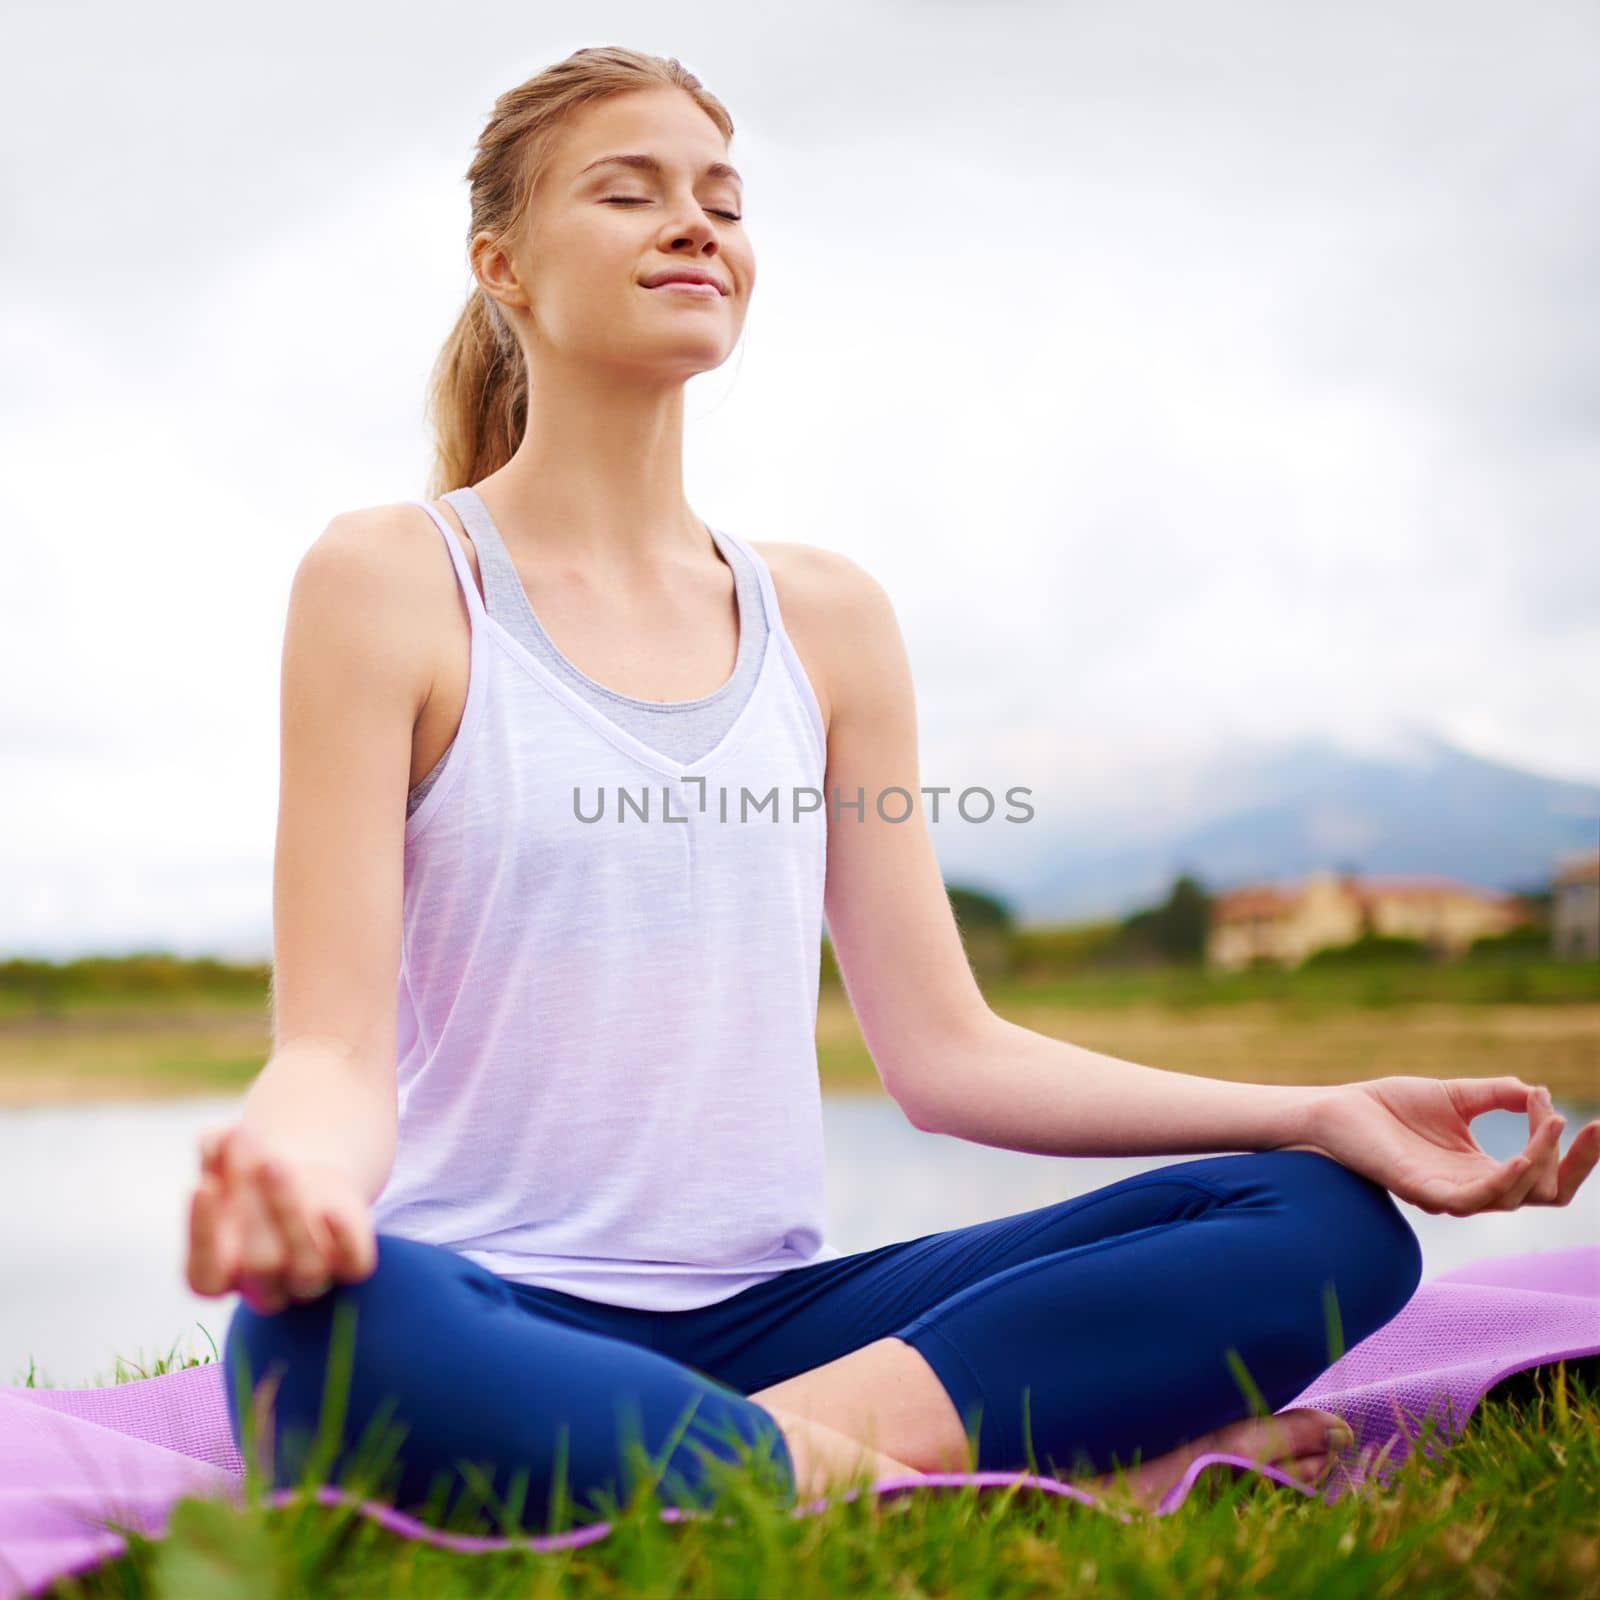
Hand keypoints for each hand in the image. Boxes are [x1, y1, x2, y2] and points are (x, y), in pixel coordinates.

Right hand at [186, 1122, 376, 1312]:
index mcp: (221, 1277)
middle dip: (254, 1206)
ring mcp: (310, 1279)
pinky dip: (344, 1239)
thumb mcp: (227, 1160)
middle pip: (260, 1264)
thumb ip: (215, 1151)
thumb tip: (216, 1141)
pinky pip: (354, 1266)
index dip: (203, 1237)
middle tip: (250, 1152)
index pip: (205, 1280)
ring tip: (276, 1162)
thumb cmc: (249, 1176)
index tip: (202, 1184)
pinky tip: (332, 1206)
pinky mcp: (350, 1264)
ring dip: (290, 1212)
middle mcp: (265, 1288)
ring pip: (307, 1267)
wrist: (303, 1178)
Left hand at [1288, 1076, 1599, 1216]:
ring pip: (1512, 1198)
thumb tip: (1538, 1093)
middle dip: (1572, 1164)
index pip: (1547, 1176)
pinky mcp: (1420, 1190)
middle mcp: (1472, 1189)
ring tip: (1550, 1126)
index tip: (1594, 1122)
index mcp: (1484, 1170)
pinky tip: (1520, 1157)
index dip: (1574, 1154)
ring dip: (1539, 1163)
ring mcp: (1448, 1194)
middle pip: (1543, 1193)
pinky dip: (1501, 1182)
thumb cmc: (1392, 1106)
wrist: (1340, 1108)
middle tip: (1584, 1127)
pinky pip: (1471, 1200)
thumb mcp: (1456, 1096)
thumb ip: (1499, 1095)